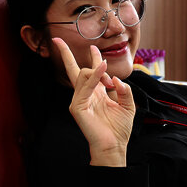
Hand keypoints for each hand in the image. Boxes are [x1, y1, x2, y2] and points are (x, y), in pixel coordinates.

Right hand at [50, 38, 135, 166]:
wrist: (114, 146)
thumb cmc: (120, 129)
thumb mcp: (128, 105)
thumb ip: (124, 90)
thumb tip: (117, 79)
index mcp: (97, 93)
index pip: (91, 72)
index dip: (93, 59)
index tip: (93, 47)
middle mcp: (86, 95)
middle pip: (74, 70)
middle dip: (66, 54)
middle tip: (58, 39)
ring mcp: (79, 101)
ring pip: (82, 76)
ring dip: (95, 69)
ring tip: (106, 69)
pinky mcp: (77, 108)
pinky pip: (84, 88)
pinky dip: (94, 77)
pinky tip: (103, 69)